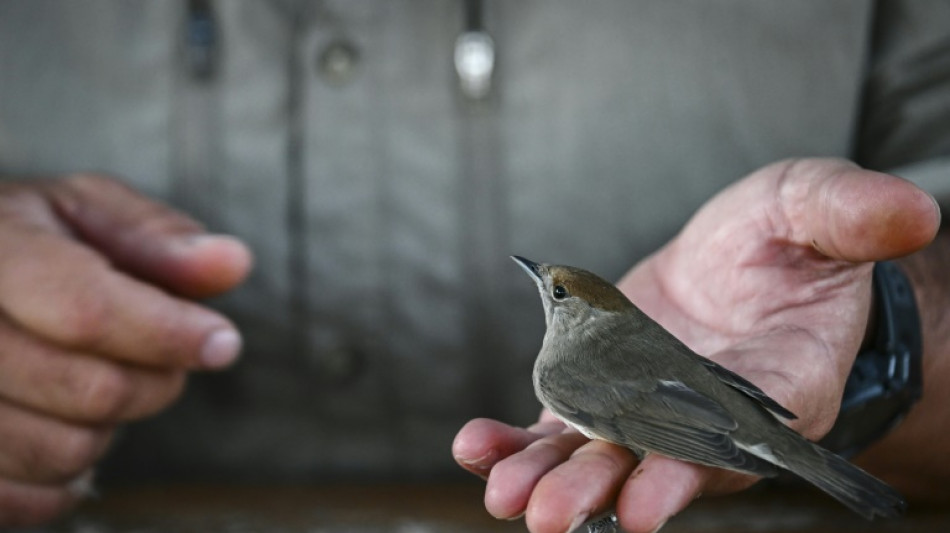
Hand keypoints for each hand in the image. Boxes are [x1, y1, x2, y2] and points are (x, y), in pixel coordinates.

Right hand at [0, 174, 251, 525]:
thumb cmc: (31, 242)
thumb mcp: (87, 212)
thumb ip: (156, 237)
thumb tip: (232, 262)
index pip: (86, 311)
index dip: (167, 334)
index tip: (222, 342)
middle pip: (90, 390)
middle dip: (154, 378)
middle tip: (157, 352)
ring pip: (64, 450)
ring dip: (106, 425)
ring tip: (90, 376)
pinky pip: (28, 499)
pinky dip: (65, 472)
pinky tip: (56, 420)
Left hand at [454, 158, 939, 531]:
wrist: (743, 264)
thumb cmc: (790, 246)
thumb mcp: (815, 210)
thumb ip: (849, 212)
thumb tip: (912, 208)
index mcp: (776, 384)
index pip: (738, 436)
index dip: (694, 468)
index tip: (649, 500)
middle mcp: (706, 415)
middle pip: (654, 462)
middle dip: (603, 490)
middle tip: (553, 517)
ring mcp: (647, 410)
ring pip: (598, 456)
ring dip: (551, 480)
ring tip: (504, 496)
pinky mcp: (602, 396)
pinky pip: (557, 430)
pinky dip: (518, 441)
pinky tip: (479, 445)